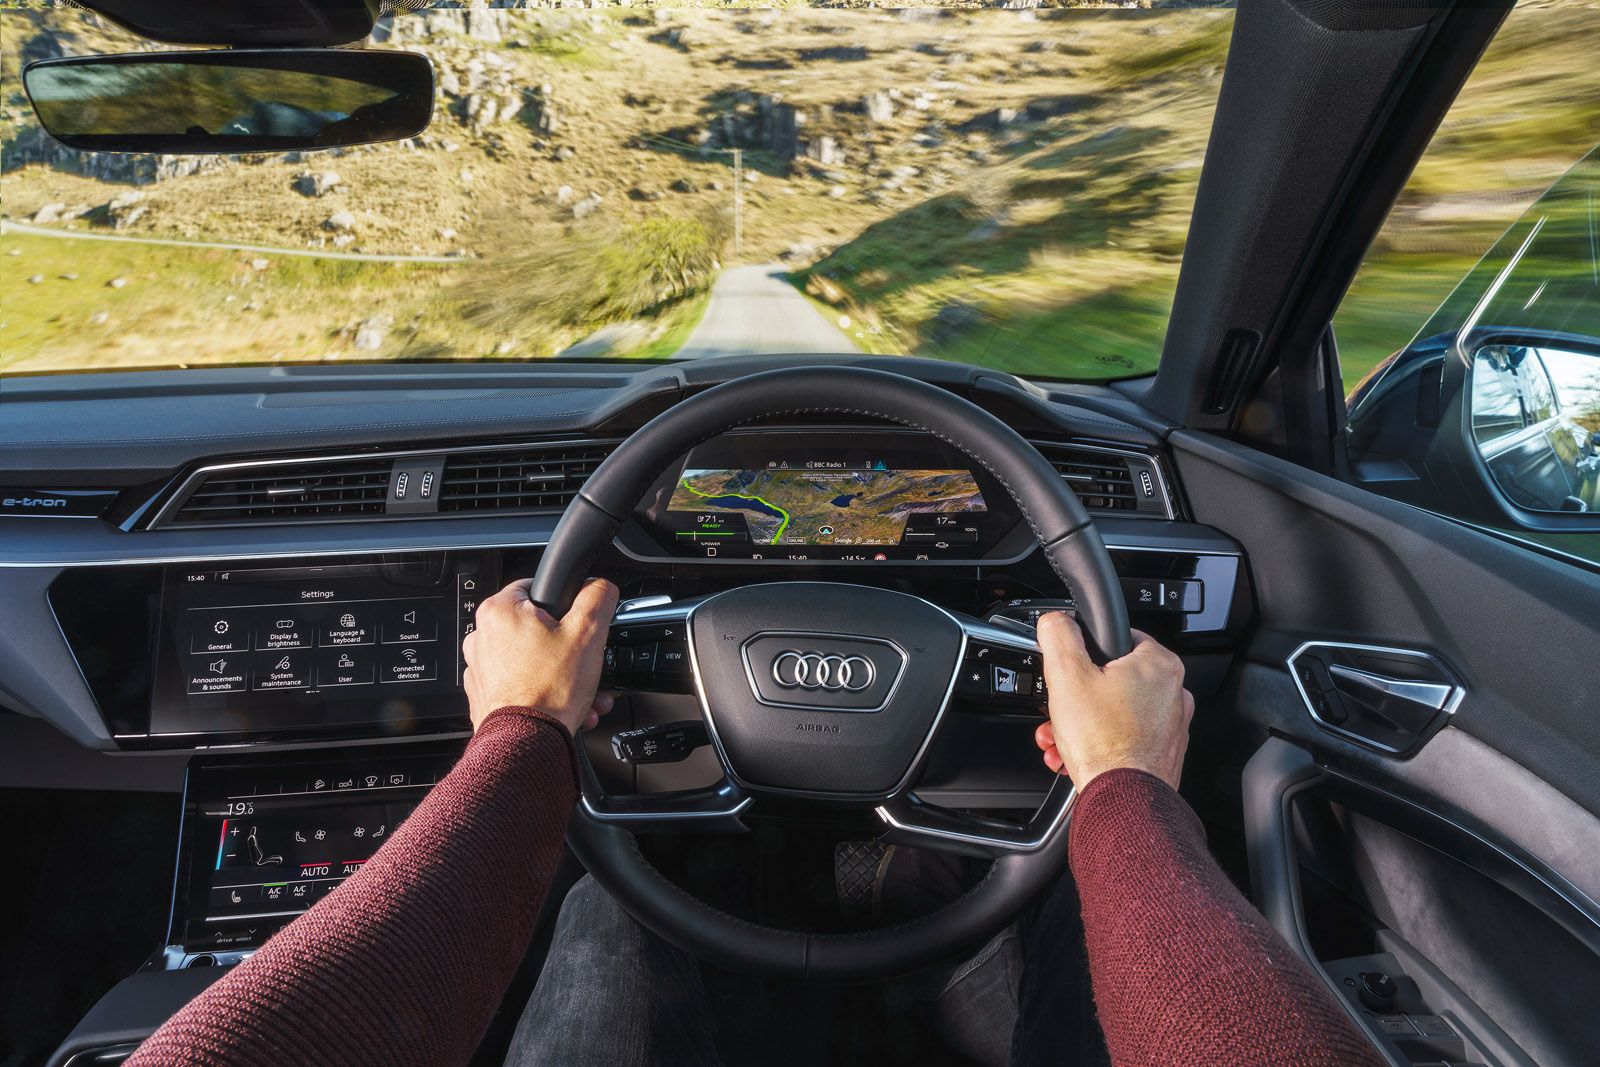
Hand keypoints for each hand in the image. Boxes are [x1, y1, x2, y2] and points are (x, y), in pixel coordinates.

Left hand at [461, 577, 618, 735]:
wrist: (527, 743)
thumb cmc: (547, 692)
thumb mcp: (587, 633)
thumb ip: (596, 598)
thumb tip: (599, 586)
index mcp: (500, 611)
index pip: (536, 587)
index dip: (565, 604)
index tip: (578, 623)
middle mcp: (482, 637)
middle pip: (537, 629)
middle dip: (570, 649)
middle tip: (587, 664)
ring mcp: (480, 668)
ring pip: (532, 660)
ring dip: (562, 674)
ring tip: (584, 693)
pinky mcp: (485, 694)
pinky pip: (521, 684)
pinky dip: (544, 691)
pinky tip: (566, 705)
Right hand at [1032, 613, 1193, 790]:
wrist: (1123, 800)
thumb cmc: (1104, 744)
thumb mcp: (1067, 674)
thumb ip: (1060, 635)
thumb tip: (1056, 620)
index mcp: (1159, 664)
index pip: (1119, 638)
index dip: (1086, 653)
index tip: (1071, 671)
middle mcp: (1174, 693)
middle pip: (1113, 680)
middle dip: (1077, 698)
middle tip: (1059, 711)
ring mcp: (1171, 726)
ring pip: (1116, 712)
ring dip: (1083, 723)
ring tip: (1061, 739)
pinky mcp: (1163, 753)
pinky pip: (1126, 738)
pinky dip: (1100, 744)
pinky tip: (1076, 756)